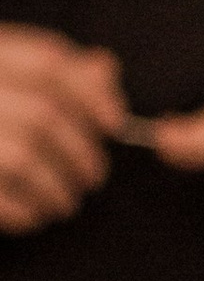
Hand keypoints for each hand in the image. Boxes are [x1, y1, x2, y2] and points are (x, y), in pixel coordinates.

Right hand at [0, 26, 123, 232]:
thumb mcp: (3, 75)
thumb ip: (50, 71)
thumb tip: (105, 69)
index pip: (48, 65)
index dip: (90, 94)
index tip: (115, 121)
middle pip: (42, 116)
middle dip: (80, 151)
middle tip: (93, 175)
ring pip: (22, 160)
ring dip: (57, 187)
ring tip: (65, 201)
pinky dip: (24, 212)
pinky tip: (32, 215)